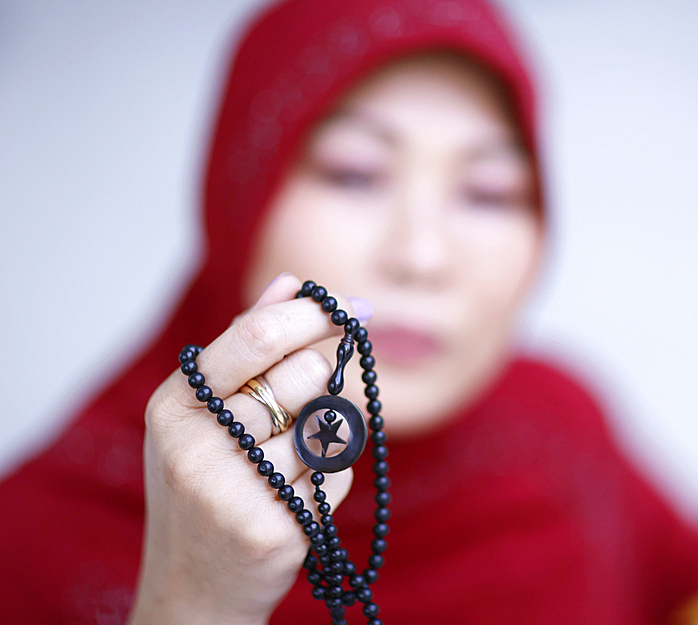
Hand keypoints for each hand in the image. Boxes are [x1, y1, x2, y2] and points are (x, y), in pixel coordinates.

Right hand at [129, 274, 359, 624]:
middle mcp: (194, 446)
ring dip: (326, 435)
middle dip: (323, 381)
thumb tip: (290, 281)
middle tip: (306, 405)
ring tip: (290, 459)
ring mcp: (232, 491)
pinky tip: (296, 498)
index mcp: (174, 407)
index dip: (312, 314)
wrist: (192, 591)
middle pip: (303, 375)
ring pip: (329, 423)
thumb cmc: (206, 488)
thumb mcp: (206, 416)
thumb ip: (246, 345)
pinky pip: (337, 474)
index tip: (347, 306)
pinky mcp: (274, 527)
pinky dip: (331, 478)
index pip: (255, 336)